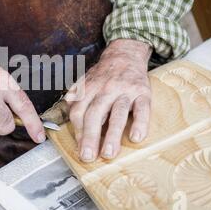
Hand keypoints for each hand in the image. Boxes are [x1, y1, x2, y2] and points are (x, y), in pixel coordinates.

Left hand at [65, 39, 151, 161]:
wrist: (126, 53)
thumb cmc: (104, 73)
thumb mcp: (86, 80)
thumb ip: (76, 94)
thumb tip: (67, 105)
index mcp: (89, 89)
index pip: (79, 111)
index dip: (78, 131)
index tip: (79, 149)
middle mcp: (105, 90)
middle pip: (95, 114)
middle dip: (90, 137)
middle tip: (88, 156)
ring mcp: (125, 91)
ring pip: (117, 113)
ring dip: (112, 135)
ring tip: (108, 154)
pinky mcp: (143, 92)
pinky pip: (142, 109)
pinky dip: (140, 123)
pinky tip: (136, 138)